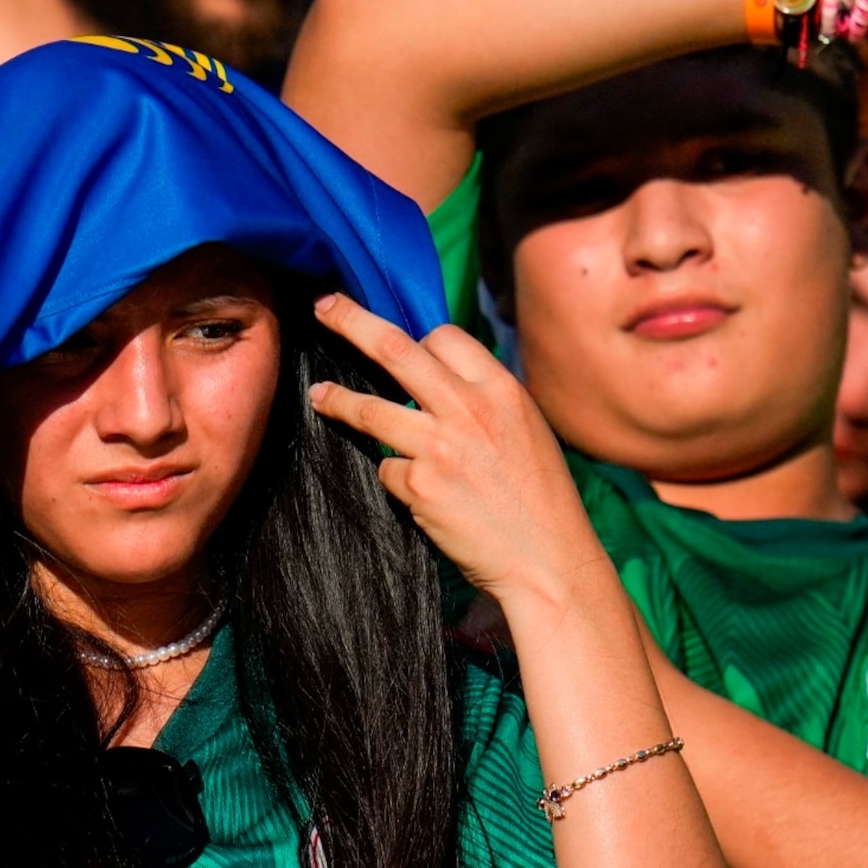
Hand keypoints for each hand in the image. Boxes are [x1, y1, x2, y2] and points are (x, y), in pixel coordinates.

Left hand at [306, 296, 609, 615]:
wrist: (549, 561)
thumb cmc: (541, 499)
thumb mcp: (526, 429)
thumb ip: (483, 400)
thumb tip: (438, 380)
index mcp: (501, 389)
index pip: (444, 337)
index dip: (419, 339)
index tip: (399, 344)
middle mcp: (468, 408)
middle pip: (395, 349)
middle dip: (352, 322)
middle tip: (324, 307)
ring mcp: (440, 446)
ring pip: (370, 409)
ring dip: (337, 399)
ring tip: (319, 395)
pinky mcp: (419, 486)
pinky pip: (387, 468)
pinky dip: (396, 478)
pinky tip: (420, 496)